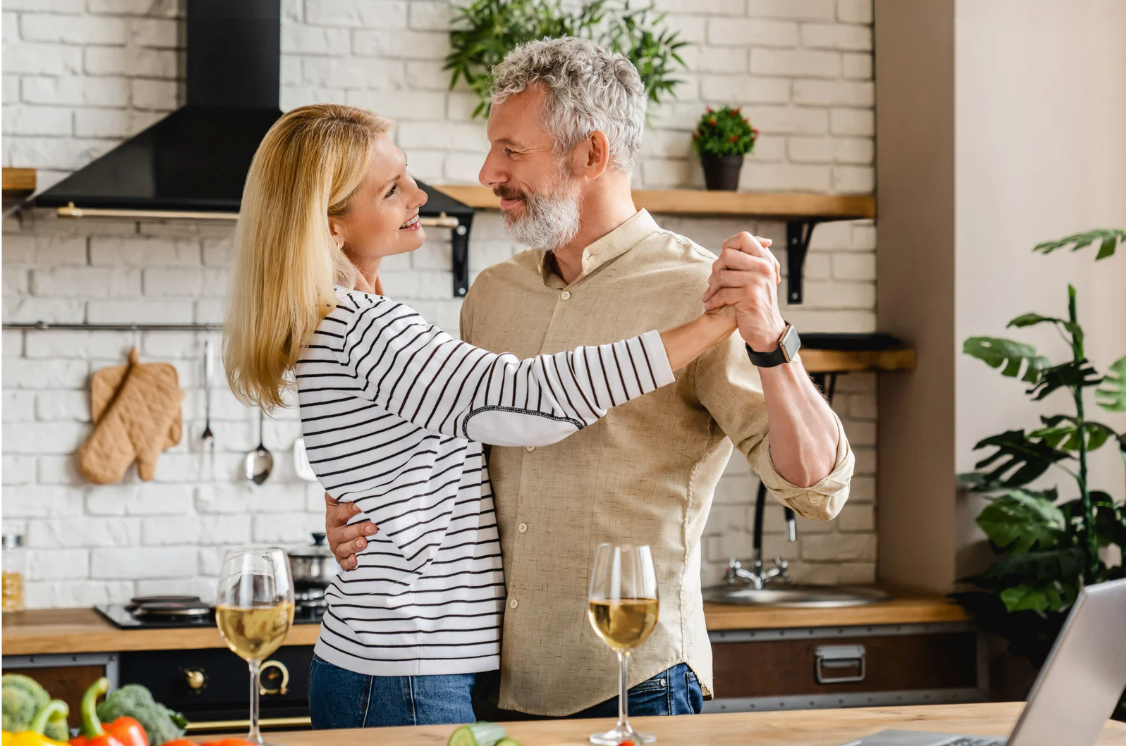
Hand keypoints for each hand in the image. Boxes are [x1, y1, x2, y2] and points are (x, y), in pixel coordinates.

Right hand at [325, 492, 377, 570]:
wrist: (349, 529)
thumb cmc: (353, 511)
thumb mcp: (349, 500)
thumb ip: (351, 491)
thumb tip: (364, 477)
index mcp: (335, 514)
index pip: (341, 511)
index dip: (351, 508)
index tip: (363, 505)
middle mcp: (334, 530)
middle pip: (344, 531)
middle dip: (359, 529)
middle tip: (373, 527)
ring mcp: (337, 545)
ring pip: (343, 547)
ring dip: (354, 545)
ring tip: (364, 543)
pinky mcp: (341, 558)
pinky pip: (343, 562)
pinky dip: (348, 562)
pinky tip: (355, 561)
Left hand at [702, 233, 786, 351]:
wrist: (766, 330)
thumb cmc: (756, 302)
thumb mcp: (759, 278)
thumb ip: (754, 260)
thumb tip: (749, 242)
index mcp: (765, 259)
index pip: (744, 237)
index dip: (728, 245)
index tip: (722, 262)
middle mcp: (764, 267)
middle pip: (727, 255)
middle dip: (715, 269)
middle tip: (713, 282)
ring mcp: (757, 281)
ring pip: (721, 275)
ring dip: (711, 288)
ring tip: (710, 295)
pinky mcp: (750, 296)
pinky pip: (722, 293)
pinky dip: (713, 301)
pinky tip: (711, 306)